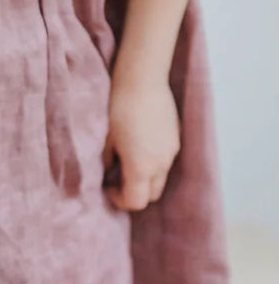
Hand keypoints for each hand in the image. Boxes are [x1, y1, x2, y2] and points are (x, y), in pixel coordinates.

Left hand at [103, 76, 180, 211]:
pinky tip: (139, 144)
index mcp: (142, 168)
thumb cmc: (117, 109)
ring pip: (161, 177)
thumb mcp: (105, 140)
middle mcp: (161, 164)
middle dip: (135, 191)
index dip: (120, 201)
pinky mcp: (177, 138)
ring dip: (146, 177)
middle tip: (117, 178)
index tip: (107, 188)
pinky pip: (166, 160)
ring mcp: (172, 151)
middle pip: (152, 194)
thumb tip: (108, 173)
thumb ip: (108, 163)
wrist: (142, 81)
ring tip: (127, 159)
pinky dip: (154, 162)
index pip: (136, 202)